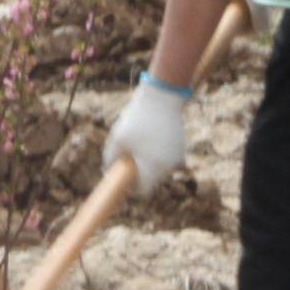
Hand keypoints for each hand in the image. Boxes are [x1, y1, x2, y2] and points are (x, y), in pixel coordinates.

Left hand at [105, 76, 193, 194]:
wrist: (162, 97)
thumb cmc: (137, 118)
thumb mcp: (117, 138)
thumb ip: (110, 158)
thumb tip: (107, 171)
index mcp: (153, 168)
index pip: (143, 191)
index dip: (132, 188)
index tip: (124, 178)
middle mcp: (169, 166)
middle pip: (152, 181)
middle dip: (141, 173)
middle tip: (130, 156)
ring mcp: (177, 157)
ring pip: (160, 169)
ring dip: (150, 163)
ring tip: (141, 143)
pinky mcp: (182, 147)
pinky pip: (167, 158)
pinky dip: (158, 153)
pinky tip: (151, 137)